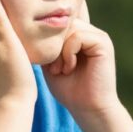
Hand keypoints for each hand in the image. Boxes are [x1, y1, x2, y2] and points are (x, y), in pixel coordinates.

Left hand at [43, 1, 119, 116]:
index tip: (46, 63)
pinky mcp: (103, 43)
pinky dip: (68, 53)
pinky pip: (78, 36)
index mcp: (80, 35)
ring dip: (59, 50)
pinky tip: (69, 69)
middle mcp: (91, 32)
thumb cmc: (69, 90)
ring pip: (69, 28)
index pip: (58, 22)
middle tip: (52, 68)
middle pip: (62, 23)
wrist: (89, 109)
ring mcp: (98, 36)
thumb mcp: (51, 63)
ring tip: (59, 70)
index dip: (47, 38)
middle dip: (52, 44)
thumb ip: (46, 45)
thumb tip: (29, 27)